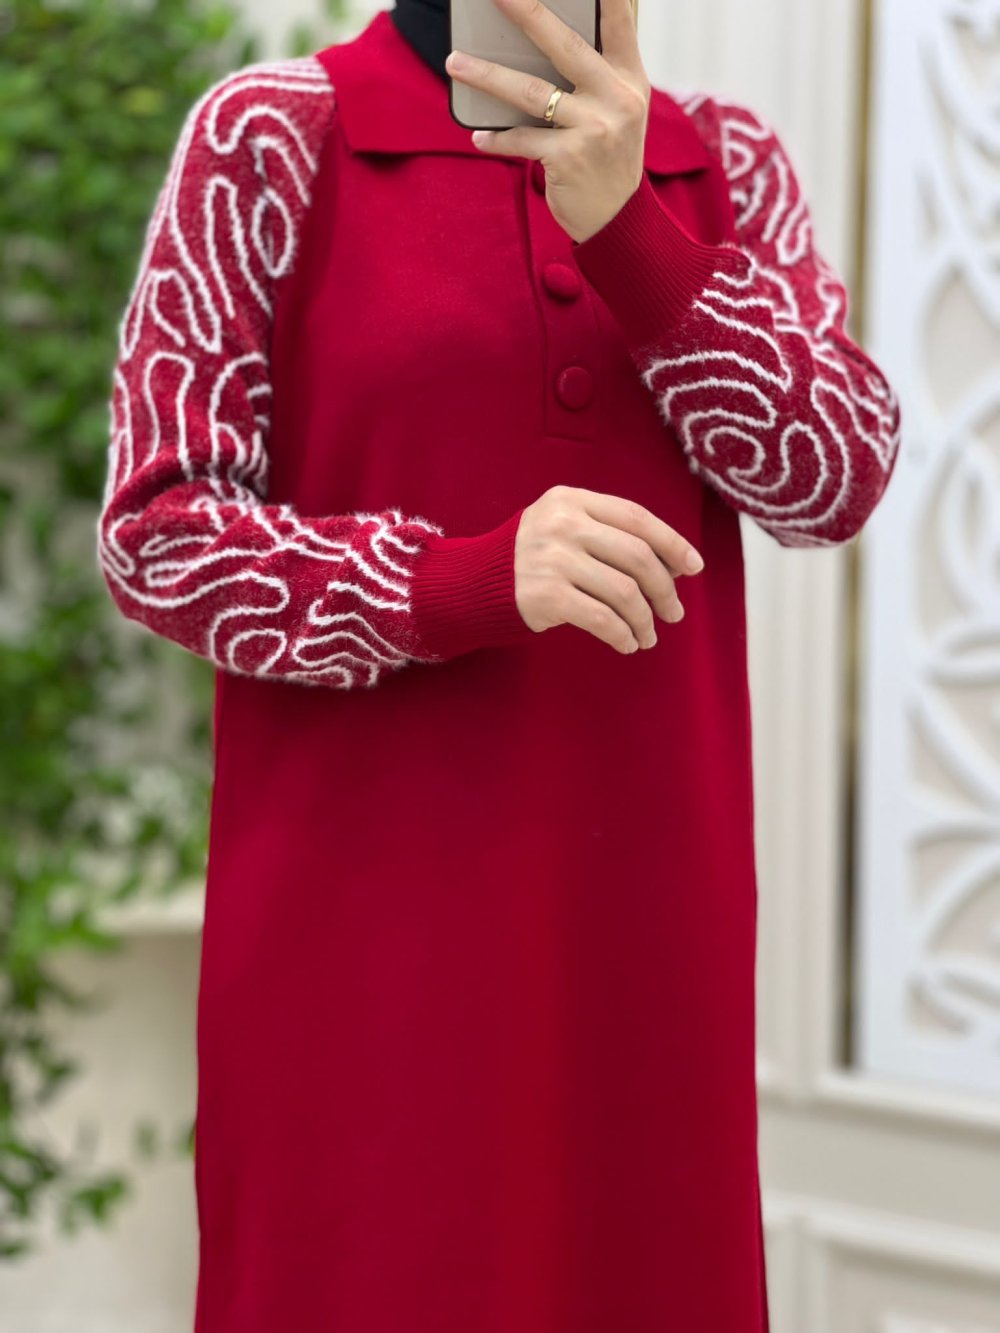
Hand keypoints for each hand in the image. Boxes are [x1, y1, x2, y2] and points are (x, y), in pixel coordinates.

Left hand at [445, 0, 650, 243]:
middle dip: (526, 10)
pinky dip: (496, 139)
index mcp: (630, 78)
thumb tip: (546, 35)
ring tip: (454, 62)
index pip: (619, 21)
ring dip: (487, 75)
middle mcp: (616, 98)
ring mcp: (593, 128)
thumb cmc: (610, 156)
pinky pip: (520, 139)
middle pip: (564, 44)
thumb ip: (600, 72)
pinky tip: (479, 137)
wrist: (619, 219)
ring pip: (530, 91)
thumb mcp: (622, 109)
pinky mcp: (569, 158)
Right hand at [513, 485, 704, 655]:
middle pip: (637, 557)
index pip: (636, 517)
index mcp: (571, 500)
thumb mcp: (564, 526)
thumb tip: (675, 565)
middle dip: (665, 589)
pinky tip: (627, 643)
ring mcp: (553, 560)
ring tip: (648, 636)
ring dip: (645, 620)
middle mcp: (563, 525)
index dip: (672, 543)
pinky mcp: (545, 595)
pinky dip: (622, 635)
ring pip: (624, 592)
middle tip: (674, 613)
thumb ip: (609, 534)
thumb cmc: (533, 556)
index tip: (693, 568)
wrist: (475, 582)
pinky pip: (602, 619)